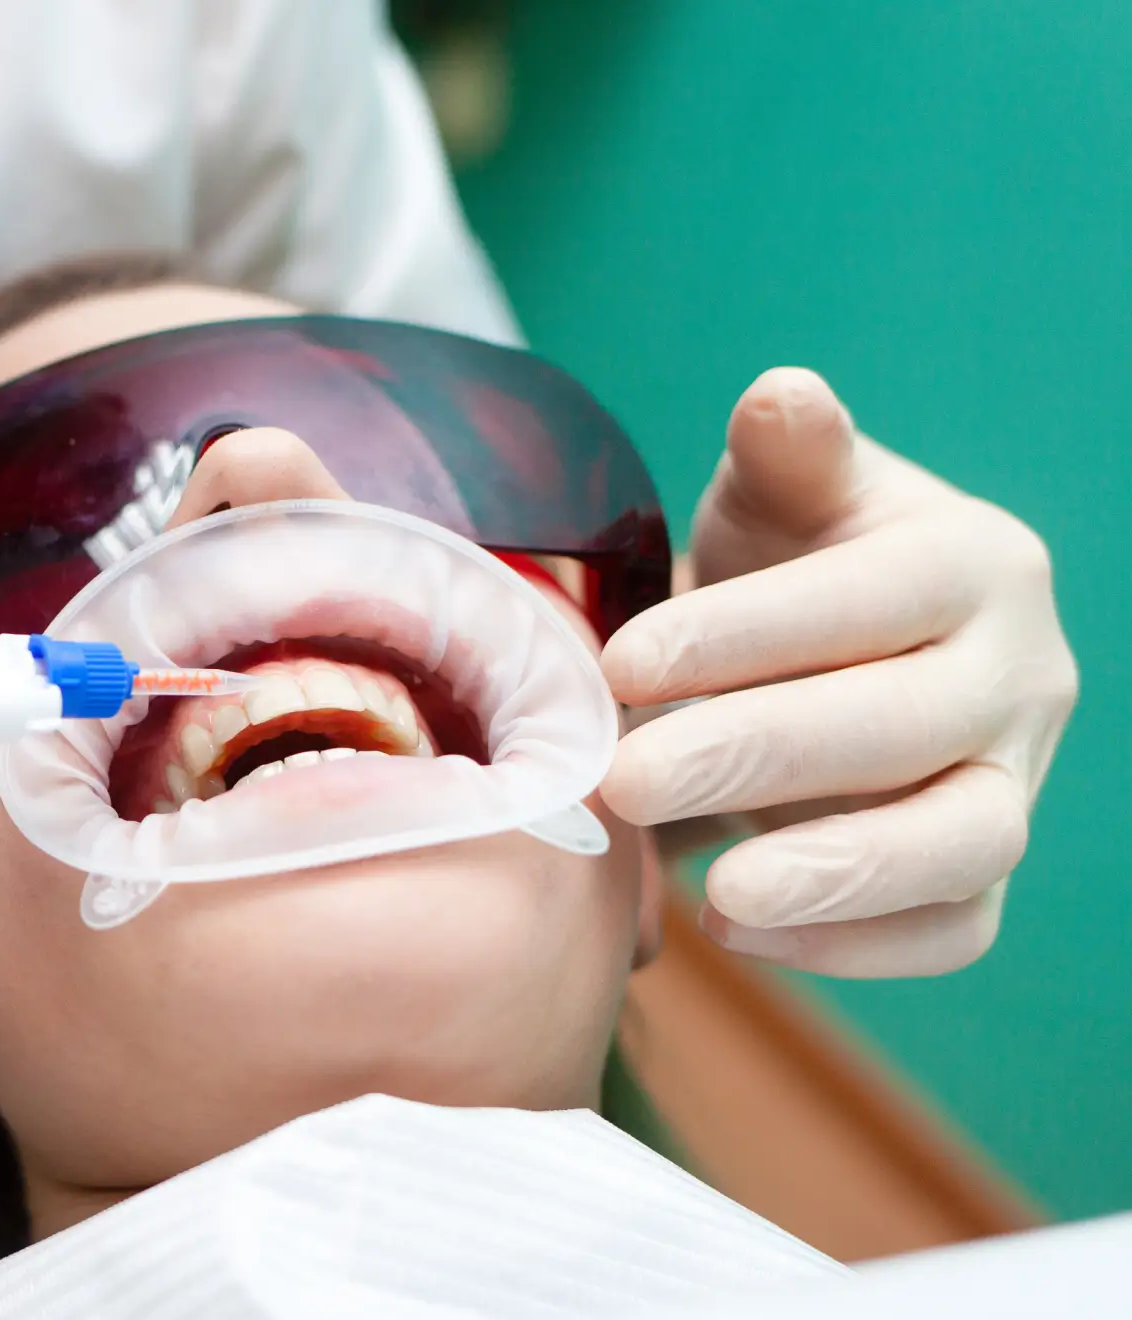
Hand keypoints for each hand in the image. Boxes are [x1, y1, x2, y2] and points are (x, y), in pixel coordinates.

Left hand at [600, 369, 1076, 976]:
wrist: (831, 649)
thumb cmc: (794, 561)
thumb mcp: (782, 495)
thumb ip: (788, 455)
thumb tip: (782, 395)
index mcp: (975, 564)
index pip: (871, 600)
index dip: (747, 636)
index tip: (621, 665)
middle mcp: (1021, 674)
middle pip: (909, 726)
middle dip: (759, 756)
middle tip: (626, 781)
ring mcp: (1016, 779)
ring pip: (966, 843)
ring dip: (839, 876)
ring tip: (714, 897)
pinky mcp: (982, 868)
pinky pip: (954, 928)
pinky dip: (856, 948)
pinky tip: (735, 931)